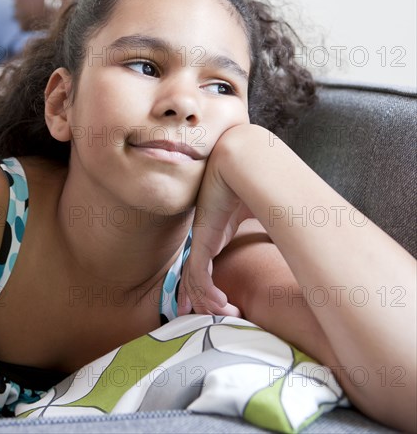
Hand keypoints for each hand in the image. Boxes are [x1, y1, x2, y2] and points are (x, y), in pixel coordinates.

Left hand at [178, 129, 252, 316]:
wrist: (242, 161)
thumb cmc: (253, 182)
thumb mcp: (252, 211)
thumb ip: (258, 226)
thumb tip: (289, 235)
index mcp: (212, 233)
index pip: (199, 267)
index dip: (203, 289)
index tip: (217, 305)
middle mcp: (203, 238)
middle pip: (192, 278)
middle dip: (201, 302)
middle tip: (217, 319)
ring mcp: (201, 239)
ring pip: (194, 281)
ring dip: (208, 302)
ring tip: (225, 314)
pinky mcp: (203, 239)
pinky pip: (199, 274)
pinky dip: (208, 293)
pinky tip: (221, 304)